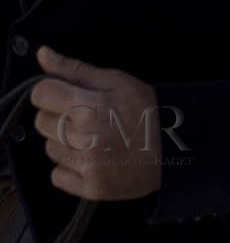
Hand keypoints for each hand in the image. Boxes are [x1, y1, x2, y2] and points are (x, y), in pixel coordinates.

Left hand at [31, 46, 162, 201]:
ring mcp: (87, 166)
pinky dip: (69, 169)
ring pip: (50, 149)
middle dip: (58, 116)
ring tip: (93, 137)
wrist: (176, 146)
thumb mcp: (115, 80)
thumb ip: (75, 69)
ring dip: (64, 142)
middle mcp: (83, 138)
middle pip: (41, 122)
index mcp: (88, 106)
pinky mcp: (91, 188)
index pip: (40, 94)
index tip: (65, 95)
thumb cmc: (146, 109)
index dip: (51, 91)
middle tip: (85, 116)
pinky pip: (57, 175)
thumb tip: (43, 54)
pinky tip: (91, 158)